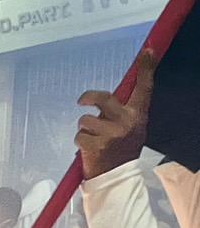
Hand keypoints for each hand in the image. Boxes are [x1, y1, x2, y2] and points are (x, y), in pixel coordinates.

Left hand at [77, 47, 154, 178]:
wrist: (117, 176)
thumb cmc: (121, 148)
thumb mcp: (130, 126)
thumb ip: (122, 111)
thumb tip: (106, 97)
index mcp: (138, 115)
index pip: (144, 87)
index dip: (146, 68)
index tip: (148, 50)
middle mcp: (128, 121)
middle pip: (103, 98)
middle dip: (88, 97)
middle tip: (82, 101)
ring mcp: (112, 134)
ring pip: (85, 120)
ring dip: (84, 129)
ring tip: (94, 139)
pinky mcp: (97, 145)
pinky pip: (78, 136)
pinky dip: (80, 142)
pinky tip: (90, 150)